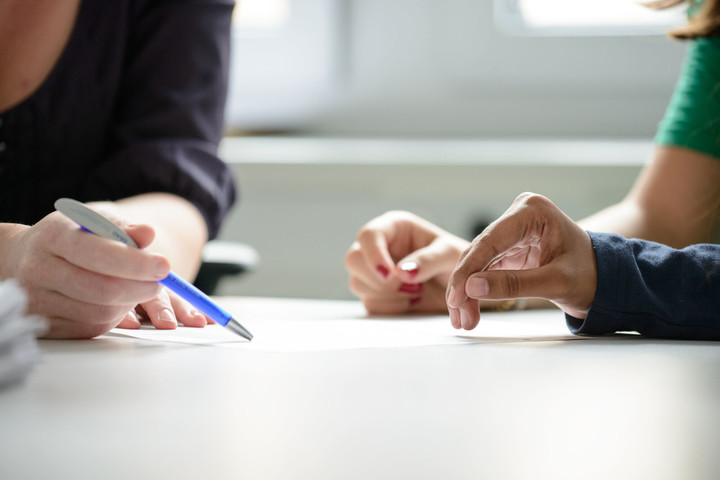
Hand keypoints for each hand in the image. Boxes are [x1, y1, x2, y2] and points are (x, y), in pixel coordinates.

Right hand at [1, 208, 205, 337]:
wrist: (25, 258)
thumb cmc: (71, 236)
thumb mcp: (94, 220)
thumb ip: (123, 228)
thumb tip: (148, 233)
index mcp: (54, 236)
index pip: (98, 254)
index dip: (136, 263)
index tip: (164, 266)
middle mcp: (39, 269)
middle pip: (102, 290)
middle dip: (141, 288)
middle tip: (160, 282)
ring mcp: (39, 301)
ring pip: (100, 313)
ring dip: (130, 303)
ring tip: (137, 287)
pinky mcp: (47, 325)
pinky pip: (92, 328)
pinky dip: (114, 316)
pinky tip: (117, 300)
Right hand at [345, 211, 468, 313]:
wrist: (462, 287)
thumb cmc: (457, 261)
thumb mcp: (450, 254)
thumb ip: (428, 260)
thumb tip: (401, 272)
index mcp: (393, 227)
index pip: (368, 235)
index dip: (374, 255)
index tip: (390, 275)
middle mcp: (378, 246)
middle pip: (353, 259)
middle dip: (379, 279)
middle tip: (411, 288)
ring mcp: (373, 270)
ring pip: (357, 283)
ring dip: (387, 294)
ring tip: (417, 293)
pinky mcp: (375, 291)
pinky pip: (369, 302)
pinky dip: (391, 307)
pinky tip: (411, 301)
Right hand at [446, 193, 597, 329]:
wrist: (607, 280)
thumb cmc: (591, 275)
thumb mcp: (555, 283)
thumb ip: (513, 284)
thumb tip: (471, 288)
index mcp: (532, 211)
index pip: (489, 242)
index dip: (468, 271)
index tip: (456, 297)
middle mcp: (518, 215)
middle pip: (479, 252)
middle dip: (466, 286)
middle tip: (460, 317)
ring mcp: (512, 230)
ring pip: (478, 262)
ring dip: (468, 291)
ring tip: (464, 320)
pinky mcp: (509, 246)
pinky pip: (486, 268)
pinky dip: (477, 289)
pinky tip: (469, 309)